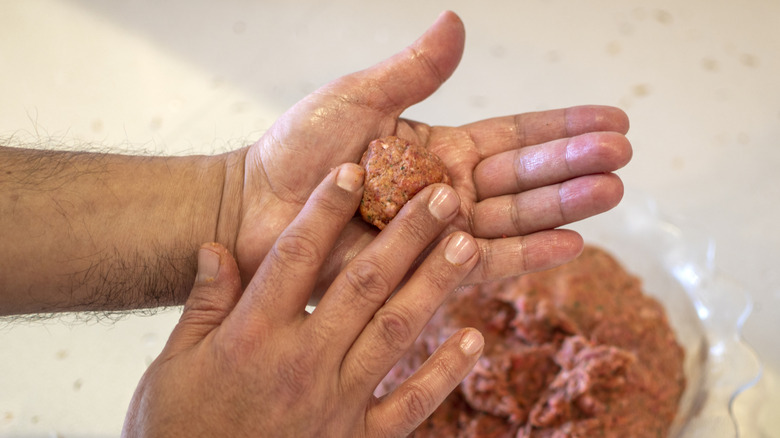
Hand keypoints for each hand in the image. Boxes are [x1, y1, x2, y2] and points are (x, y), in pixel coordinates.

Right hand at [123, 163, 483, 436]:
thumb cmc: (178, 428)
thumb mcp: (173, 363)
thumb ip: (203, 303)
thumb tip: (216, 246)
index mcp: (251, 336)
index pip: (294, 258)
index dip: (324, 209)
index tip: (354, 170)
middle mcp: (300, 363)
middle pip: (361, 285)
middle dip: (405, 235)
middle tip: (442, 196)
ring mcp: (335, 403)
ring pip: (395, 334)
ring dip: (434, 286)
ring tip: (467, 245)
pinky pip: (409, 406)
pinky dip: (443, 374)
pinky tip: (473, 340)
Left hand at [232, 11, 630, 292]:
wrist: (256, 209)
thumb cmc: (298, 150)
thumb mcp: (359, 98)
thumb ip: (413, 72)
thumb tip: (458, 22)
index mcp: (436, 147)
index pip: (513, 136)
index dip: (561, 127)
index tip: (612, 118)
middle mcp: (446, 190)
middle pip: (524, 177)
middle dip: (574, 166)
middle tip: (623, 156)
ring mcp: (437, 232)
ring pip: (513, 218)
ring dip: (562, 207)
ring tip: (611, 192)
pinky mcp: (422, 270)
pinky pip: (482, 263)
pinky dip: (527, 255)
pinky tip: (570, 245)